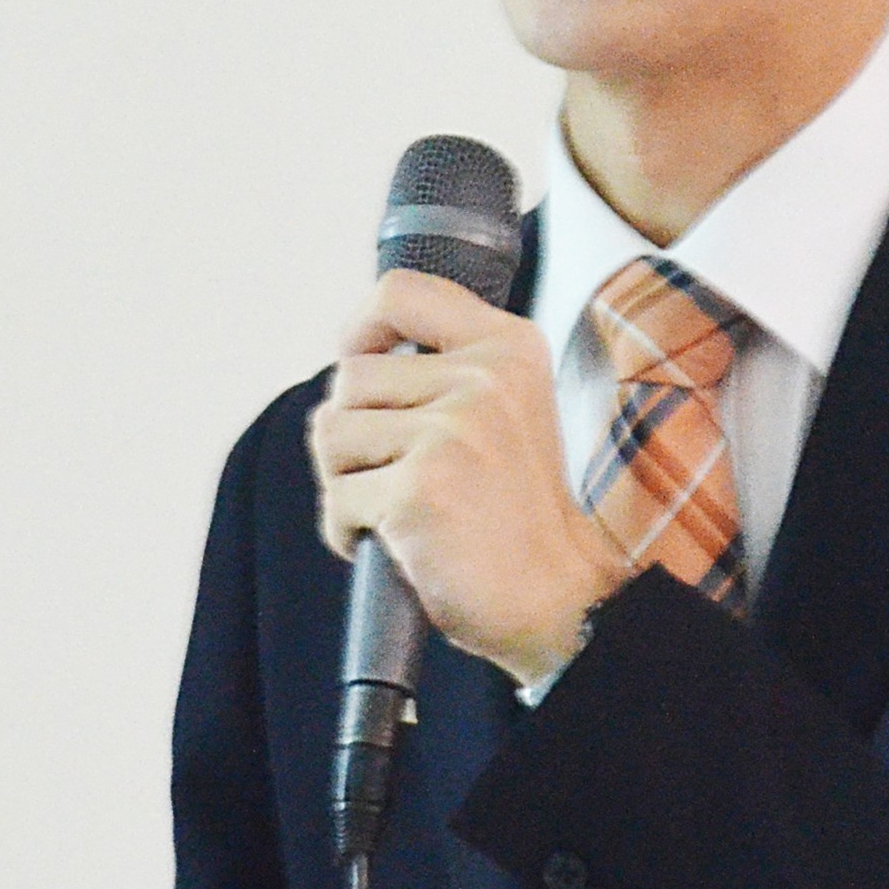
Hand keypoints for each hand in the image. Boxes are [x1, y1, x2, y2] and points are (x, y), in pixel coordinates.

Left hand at [309, 269, 629, 685]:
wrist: (557, 597)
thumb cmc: (517, 512)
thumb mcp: (507, 408)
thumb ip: (447, 370)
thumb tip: (352, 358)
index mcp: (509, 346)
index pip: (401, 291)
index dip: (361, 326)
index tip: (363, 361)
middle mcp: (485, 377)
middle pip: (349, 376)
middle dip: (352, 433)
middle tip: (396, 475)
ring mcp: (452, 432)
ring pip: (331, 433)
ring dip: (346, 481)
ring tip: (399, 508)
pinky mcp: (418, 489)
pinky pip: (337, 498)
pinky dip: (348, 531)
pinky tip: (394, 545)